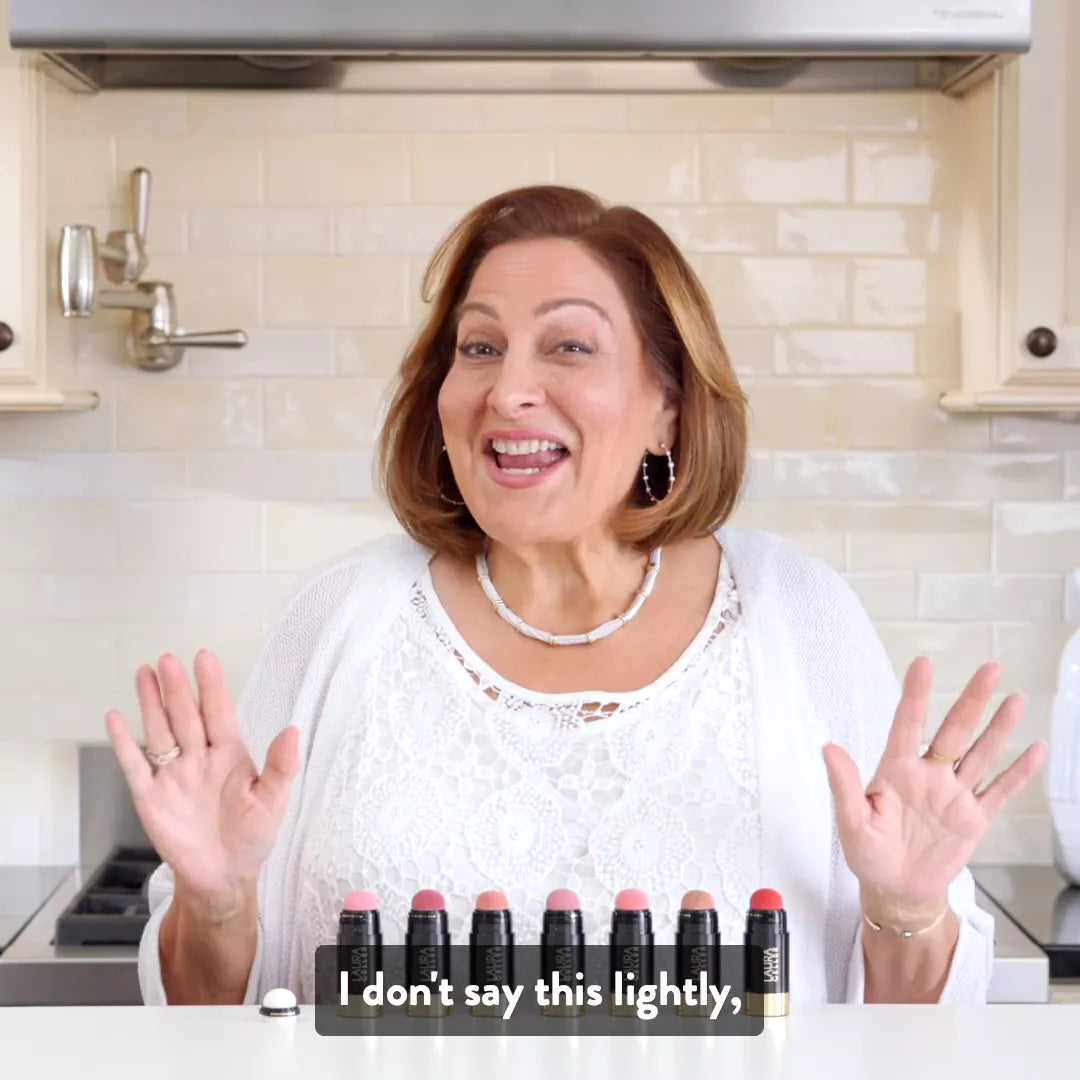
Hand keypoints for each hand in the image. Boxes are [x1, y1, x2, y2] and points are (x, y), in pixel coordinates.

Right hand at [105, 650, 299, 902]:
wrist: (223, 876)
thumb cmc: (253, 835)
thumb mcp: (273, 801)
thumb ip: (281, 767)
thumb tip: (293, 731)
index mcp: (231, 754)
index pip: (219, 712)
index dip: (211, 686)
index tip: (204, 658)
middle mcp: (200, 758)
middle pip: (185, 716)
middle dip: (177, 689)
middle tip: (167, 660)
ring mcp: (174, 775)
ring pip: (160, 732)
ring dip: (151, 704)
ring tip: (145, 674)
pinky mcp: (151, 797)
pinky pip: (135, 766)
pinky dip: (125, 743)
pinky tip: (116, 717)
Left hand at [823, 657, 1046, 920]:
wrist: (896, 889)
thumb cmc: (869, 853)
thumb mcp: (851, 823)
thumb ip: (844, 787)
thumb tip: (828, 748)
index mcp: (895, 771)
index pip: (907, 725)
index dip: (916, 695)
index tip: (923, 663)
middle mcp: (928, 775)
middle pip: (954, 732)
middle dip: (972, 700)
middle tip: (991, 668)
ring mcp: (954, 794)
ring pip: (981, 754)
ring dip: (999, 728)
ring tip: (1016, 699)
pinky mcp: (974, 818)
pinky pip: (999, 790)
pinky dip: (1019, 772)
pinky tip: (1035, 749)